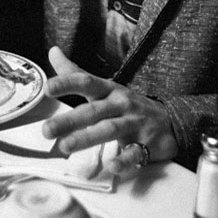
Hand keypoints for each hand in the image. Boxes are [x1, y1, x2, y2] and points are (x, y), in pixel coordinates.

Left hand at [42, 46, 177, 175]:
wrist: (171, 120)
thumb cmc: (126, 104)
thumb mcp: (103, 86)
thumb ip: (76, 73)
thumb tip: (52, 51)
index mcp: (108, 90)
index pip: (86, 82)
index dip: (67, 84)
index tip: (47, 88)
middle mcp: (120, 104)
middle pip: (93, 110)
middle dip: (69, 120)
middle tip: (46, 130)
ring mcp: (134, 123)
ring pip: (110, 129)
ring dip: (88, 138)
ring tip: (65, 147)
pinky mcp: (147, 144)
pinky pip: (135, 153)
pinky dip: (124, 159)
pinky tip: (112, 166)